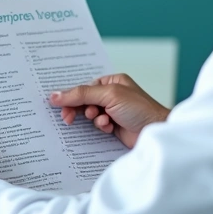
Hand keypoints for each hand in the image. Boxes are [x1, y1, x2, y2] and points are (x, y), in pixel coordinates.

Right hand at [50, 74, 168, 148]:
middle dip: (78, 109)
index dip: (71, 96)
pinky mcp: (115, 126)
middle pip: (85, 101)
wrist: (156, 132)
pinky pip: (98, 126)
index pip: (84, 87)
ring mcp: (113, 111)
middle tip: (68, 118)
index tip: (57, 104)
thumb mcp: (109, 95)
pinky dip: (101, 127)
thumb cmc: (140, 109)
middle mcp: (112, 95)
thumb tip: (56, 95)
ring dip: (93, 119)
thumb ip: (82, 94)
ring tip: (102, 120)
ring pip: (90, 115)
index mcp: (112, 82)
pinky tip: (109, 127)